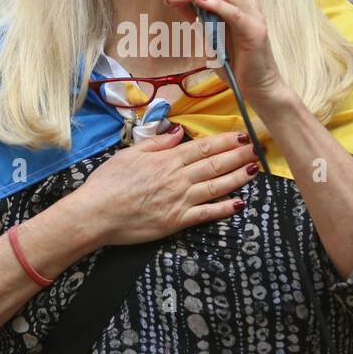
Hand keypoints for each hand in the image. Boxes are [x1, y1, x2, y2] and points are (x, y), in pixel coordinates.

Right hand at [74, 127, 259, 246]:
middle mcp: (177, 178)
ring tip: (254, 169)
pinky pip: (206, 214)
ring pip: (216, 186)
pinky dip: (224, 209)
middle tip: (257, 148)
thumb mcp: (128, 154)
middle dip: (238, 155)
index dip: (225, 140)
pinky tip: (239, 203)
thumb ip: (156, 143)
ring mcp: (179, 201)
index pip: (202, 147)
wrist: (95, 214)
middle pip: (214, 164)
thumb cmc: (106, 184)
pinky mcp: (176, 222)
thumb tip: (178, 132)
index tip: (241, 134)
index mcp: (166, 160)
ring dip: (237, 177)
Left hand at [165, 0, 285, 101]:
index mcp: (237, 1)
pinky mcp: (254, 31)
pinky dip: (215, 4)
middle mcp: (246, 3)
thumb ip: (195, 16)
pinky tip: (200, 2)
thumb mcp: (208, 35)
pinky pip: (233, 11)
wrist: (257, 87)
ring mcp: (252, 15)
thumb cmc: (234, 64)